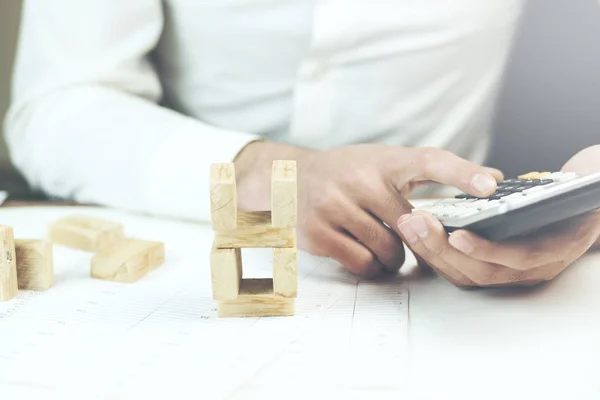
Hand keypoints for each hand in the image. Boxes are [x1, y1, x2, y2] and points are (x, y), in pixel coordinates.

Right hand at [235, 141, 502, 277]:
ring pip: (387, 251)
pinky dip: (369, 265)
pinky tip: (360, 249)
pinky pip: (363, 265)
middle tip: (404, 229)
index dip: (462, 173)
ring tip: (377, 238)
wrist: (291, 178)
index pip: (429, 161)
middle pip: (411, 227)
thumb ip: (431, 170)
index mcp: (383, 160)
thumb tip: (494, 178)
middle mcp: (358, 180)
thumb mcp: (384, 160)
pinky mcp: (316, 233)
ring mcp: (333, 206)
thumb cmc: (348, 172)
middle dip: (415, 237)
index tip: (491, 186)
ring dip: (391, 255)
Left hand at [397, 144, 599, 287]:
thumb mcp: (572, 191)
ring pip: (464, 274)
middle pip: (480, 272)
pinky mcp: (491, 270)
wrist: (585, 208)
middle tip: (414, 222)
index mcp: (557, 248)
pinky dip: (434, 254)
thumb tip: (505, 186)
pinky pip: (458, 270)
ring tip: (409, 223)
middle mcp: (533, 269)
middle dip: (443, 249)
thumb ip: (547, 195)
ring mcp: (511, 274)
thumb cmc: (577, 196)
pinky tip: (414, 234)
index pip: (519, 257)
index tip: (459, 236)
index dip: (488, 251)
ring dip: (431, 251)